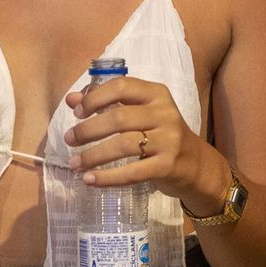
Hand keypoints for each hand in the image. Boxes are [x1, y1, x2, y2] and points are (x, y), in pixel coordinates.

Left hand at [62, 76, 212, 206]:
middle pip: (119, 118)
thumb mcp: (139, 113)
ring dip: (93, 155)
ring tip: (74, 163)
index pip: (121, 87)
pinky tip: (89, 180)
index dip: (95, 97)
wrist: (196, 164)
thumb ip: (106, 103)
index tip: (77, 111)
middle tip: (69, 139)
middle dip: (88, 130)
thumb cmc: (160, 134)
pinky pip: (132, 172)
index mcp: (156, 94)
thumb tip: (71, 99)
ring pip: (123, 145)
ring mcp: (169, 140)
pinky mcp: (168, 166)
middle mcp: (165, 113)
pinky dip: (107, 177)